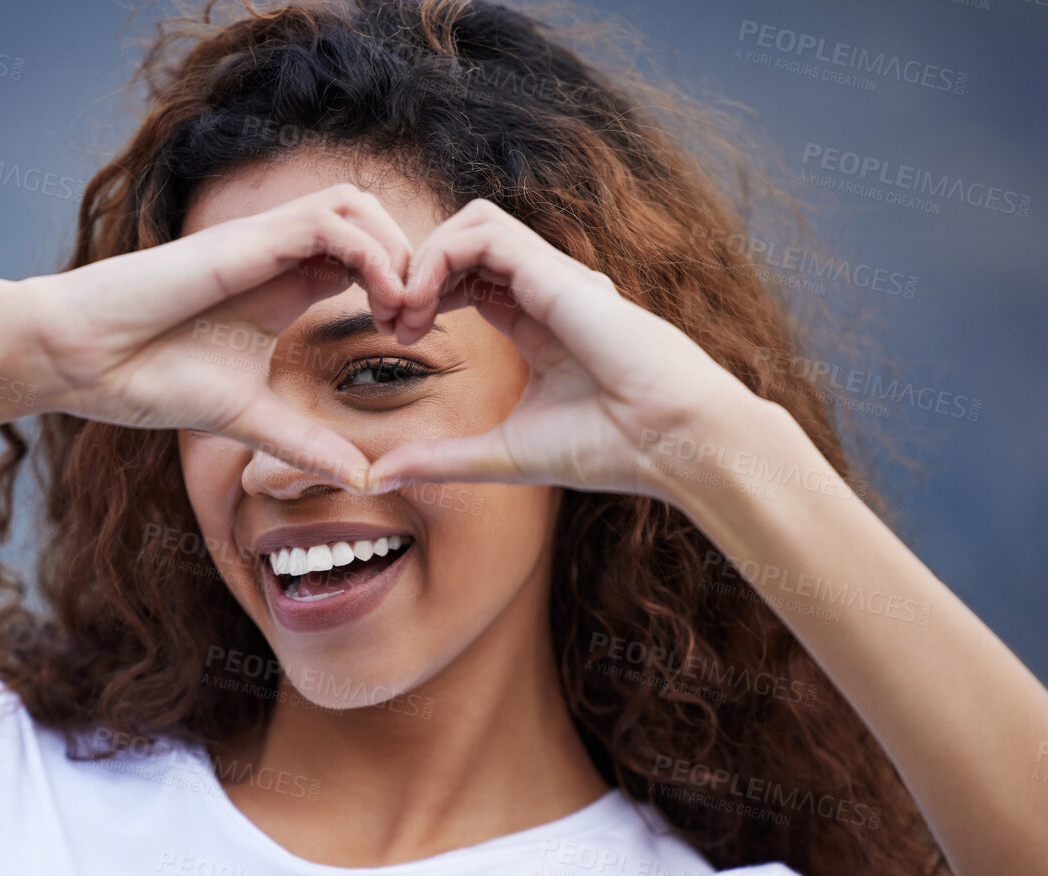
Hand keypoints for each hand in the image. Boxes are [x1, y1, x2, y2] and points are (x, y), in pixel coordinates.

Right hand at [17, 184, 413, 490]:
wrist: (82, 361)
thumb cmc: (148, 380)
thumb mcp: (249, 419)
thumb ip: (306, 442)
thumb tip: (364, 479)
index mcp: (281, 287)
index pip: (363, 256)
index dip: (402, 286)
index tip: (415, 339)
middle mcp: (276, 256)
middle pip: (371, 218)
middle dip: (411, 262)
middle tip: (421, 324)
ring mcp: (260, 242)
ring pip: (355, 203)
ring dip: (396, 249)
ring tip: (403, 312)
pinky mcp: (244, 241)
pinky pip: (328, 219)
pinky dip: (370, 251)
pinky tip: (380, 303)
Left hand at [365, 199, 759, 498]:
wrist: (669, 443)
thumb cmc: (605, 450)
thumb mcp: (498, 455)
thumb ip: (438, 460)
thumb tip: (377, 479)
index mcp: (537, 321)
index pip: (468, 277)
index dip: (422, 295)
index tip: (394, 336)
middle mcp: (546, 290)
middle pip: (466, 241)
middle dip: (414, 270)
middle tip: (387, 318)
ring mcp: (554, 276)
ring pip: (474, 223)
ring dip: (424, 256)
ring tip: (403, 309)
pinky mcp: (556, 274)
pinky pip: (484, 234)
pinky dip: (440, 257)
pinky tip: (422, 304)